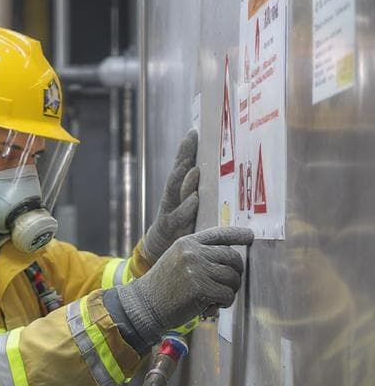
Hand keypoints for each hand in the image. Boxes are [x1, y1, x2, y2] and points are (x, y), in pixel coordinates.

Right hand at [117, 225, 254, 343]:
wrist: (143, 305)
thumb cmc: (161, 287)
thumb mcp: (175, 260)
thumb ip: (198, 255)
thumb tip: (229, 260)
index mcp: (187, 243)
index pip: (218, 234)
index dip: (237, 234)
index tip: (250, 237)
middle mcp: (193, 252)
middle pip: (232, 256)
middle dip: (236, 272)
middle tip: (231, 285)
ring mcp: (196, 269)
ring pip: (232, 277)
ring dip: (231, 290)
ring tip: (219, 298)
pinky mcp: (200, 288)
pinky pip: (227, 294)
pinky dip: (225, 302)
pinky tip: (213, 307)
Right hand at [142, 129, 200, 261]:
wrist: (158, 253)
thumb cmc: (180, 230)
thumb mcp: (192, 210)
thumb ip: (203, 196)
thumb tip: (226, 180)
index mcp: (177, 193)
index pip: (181, 168)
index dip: (186, 151)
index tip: (193, 132)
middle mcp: (171, 200)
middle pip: (176, 174)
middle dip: (183, 157)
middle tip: (190, 140)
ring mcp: (169, 214)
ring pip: (175, 193)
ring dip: (185, 181)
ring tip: (195, 169)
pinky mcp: (170, 230)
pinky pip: (179, 217)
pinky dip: (187, 208)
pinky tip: (195, 199)